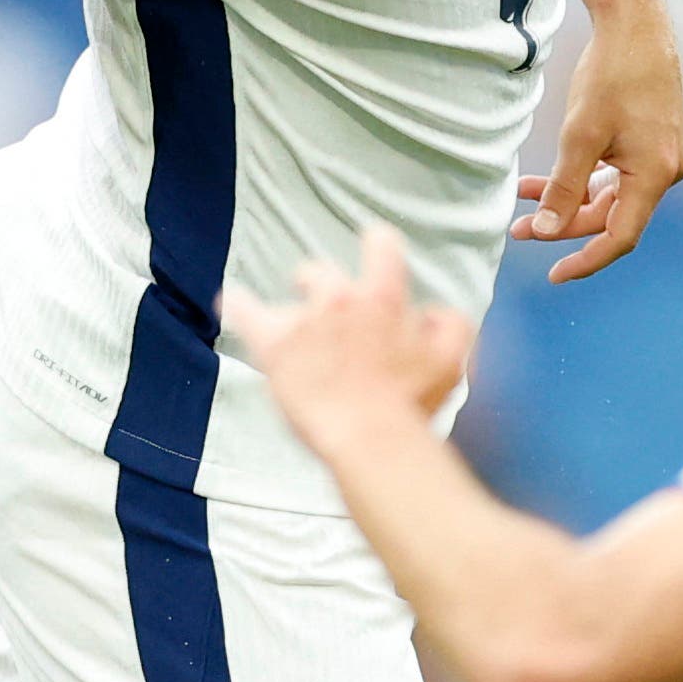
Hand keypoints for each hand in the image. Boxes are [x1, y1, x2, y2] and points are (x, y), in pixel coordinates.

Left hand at [222, 226, 475, 458]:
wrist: (368, 437)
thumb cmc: (409, 403)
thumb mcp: (451, 361)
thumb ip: (450, 326)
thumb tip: (433, 312)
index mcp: (384, 297)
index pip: (381, 245)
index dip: (379, 246)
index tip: (375, 251)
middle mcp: (340, 298)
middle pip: (326, 271)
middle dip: (326, 287)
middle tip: (332, 313)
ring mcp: (303, 320)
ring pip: (295, 291)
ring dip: (296, 303)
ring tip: (295, 322)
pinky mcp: (273, 345)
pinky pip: (244, 311)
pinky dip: (237, 303)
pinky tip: (231, 299)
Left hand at [512, 6, 682, 282]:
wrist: (637, 25)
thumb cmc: (613, 74)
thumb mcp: (580, 135)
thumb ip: (564, 188)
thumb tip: (547, 232)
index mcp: (655, 174)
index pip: (620, 236)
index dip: (587, 260)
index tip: (555, 274)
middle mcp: (666, 171)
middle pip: (611, 216)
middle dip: (564, 223)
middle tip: (519, 228)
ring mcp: (660, 156)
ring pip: (609, 194)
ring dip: (568, 198)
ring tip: (523, 197)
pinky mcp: (651, 141)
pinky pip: (615, 173)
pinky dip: (582, 177)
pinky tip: (546, 176)